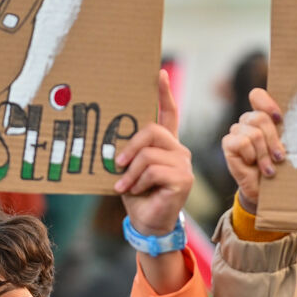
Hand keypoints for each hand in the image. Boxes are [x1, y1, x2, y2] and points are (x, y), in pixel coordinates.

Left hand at [113, 70, 192, 236]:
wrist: (148, 223)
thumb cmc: (137, 195)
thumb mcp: (128, 169)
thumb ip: (127, 152)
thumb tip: (112, 143)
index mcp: (165, 144)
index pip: (168, 113)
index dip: (164, 93)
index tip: (159, 73)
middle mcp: (178, 150)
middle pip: (152, 130)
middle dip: (130, 146)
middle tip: (117, 163)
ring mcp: (183, 163)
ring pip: (149, 153)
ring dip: (130, 172)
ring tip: (123, 185)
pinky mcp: (183, 178)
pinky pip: (153, 170)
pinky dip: (139, 182)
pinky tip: (137, 191)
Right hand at [221, 88, 285, 211]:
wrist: (264, 191)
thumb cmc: (279, 166)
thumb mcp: (286, 146)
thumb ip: (287, 131)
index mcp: (262, 116)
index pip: (257, 96)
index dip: (267, 103)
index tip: (280, 118)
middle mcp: (247, 121)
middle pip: (260, 117)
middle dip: (273, 139)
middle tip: (280, 156)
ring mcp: (236, 131)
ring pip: (254, 133)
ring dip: (264, 154)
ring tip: (269, 168)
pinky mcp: (228, 144)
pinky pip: (242, 142)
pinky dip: (251, 156)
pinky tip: (253, 165)